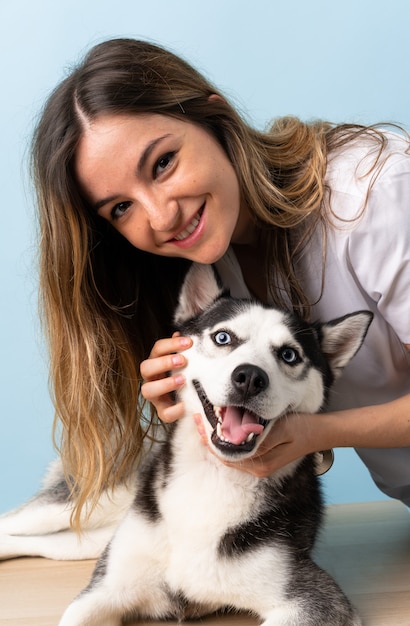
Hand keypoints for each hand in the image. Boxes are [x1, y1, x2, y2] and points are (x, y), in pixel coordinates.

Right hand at [140, 333, 192, 422]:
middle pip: (145, 368)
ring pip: (147, 391)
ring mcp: (155, 396)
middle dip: (163, 363)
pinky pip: (164, 414)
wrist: (183, 400)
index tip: (189, 342)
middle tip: (182, 360)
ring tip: (182, 380)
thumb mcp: (182, 361)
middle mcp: (151, 379)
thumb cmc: (181, 374)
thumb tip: (180, 333)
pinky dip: (174, 410)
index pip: (157, 349)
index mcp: (155, 363)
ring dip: (165, 384)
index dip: (171, 344)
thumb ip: (180, 349)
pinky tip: (184, 405)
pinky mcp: (163, 412)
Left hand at [195, 412, 319, 476]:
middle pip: (224, 455)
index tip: (199, 420)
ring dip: (216, 438)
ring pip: (229, 453)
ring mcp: (259, 465)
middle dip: (208, 437)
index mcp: (260, 463)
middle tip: (195, 417)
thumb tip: (235, 436)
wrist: (321, 432)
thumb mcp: (281, 428)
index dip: (209, 437)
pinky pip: (238, 451)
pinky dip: (227, 440)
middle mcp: (257, 468)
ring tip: (203, 420)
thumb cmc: (303, 427)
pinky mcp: (262, 459)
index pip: (225, 453)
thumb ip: (258, 435)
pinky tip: (221, 426)